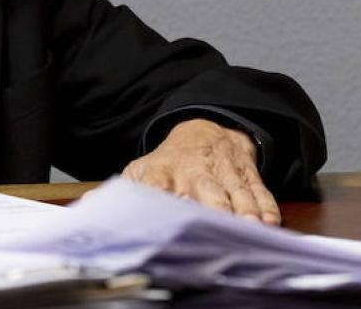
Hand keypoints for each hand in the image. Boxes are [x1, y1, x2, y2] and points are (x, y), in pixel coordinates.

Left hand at [122, 118, 279, 224]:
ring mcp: (224, 174)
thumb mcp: (142, 170)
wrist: (206, 132)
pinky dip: (266, 207)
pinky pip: (260, 192)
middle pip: (205, 192)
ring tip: (250, 228)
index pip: (158, 184)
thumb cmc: (170, 163)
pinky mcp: (248, 176)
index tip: (167, 213)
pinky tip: (269, 222)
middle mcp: (194, 173)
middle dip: (212, 209)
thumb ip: (123, 190)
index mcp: (163, 173)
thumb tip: (91, 207)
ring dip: (244, 212)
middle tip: (215, 229)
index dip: (162, 198)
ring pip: (236, 194)